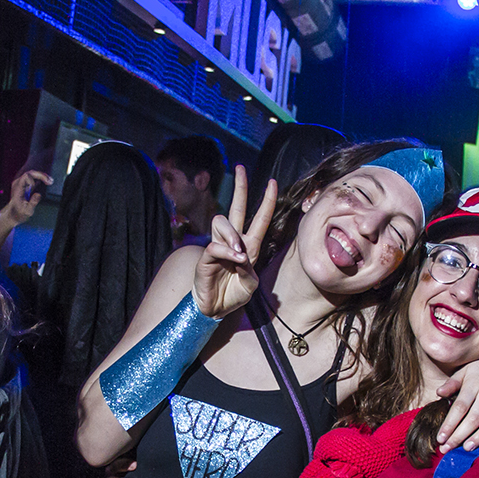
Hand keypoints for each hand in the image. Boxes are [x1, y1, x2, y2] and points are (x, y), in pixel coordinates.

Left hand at [2, 170, 50, 223]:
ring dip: (42, 176)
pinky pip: (33, 177)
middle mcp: (18, 183)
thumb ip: (33, 203)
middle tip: (50, 181)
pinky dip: (40, 179)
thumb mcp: (27, 211)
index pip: (26, 176)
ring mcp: (21, 183)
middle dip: (41, 176)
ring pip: (32, 174)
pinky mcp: (24, 184)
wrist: (14, 213)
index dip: (34, 180)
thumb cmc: (20, 213)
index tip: (37, 188)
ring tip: (50, 182)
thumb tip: (38, 194)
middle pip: (31, 173)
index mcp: (18, 188)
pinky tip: (47, 182)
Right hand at [192, 165, 277, 319]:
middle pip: (236, 208)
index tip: (272, 182)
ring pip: (223, 222)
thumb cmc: (234, 295)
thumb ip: (250, 271)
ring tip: (240, 253)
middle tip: (240, 168)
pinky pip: (215, 245)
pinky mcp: (206, 257)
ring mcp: (218, 247)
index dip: (266, 201)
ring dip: (233, 235)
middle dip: (240, 188)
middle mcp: (233, 241)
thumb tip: (242, 256)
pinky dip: (226, 250)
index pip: (259, 218)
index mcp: (249, 246)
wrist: (216, 309)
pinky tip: (234, 259)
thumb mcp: (251, 285)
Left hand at [434, 353, 478, 450]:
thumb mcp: (464, 371)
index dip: (449, 424)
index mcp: (474, 383)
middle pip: (474, 417)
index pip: (460, 407)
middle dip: (459, 435)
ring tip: (467, 448)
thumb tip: (438, 393)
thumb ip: (452, 383)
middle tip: (447, 448)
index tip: (440, 438)